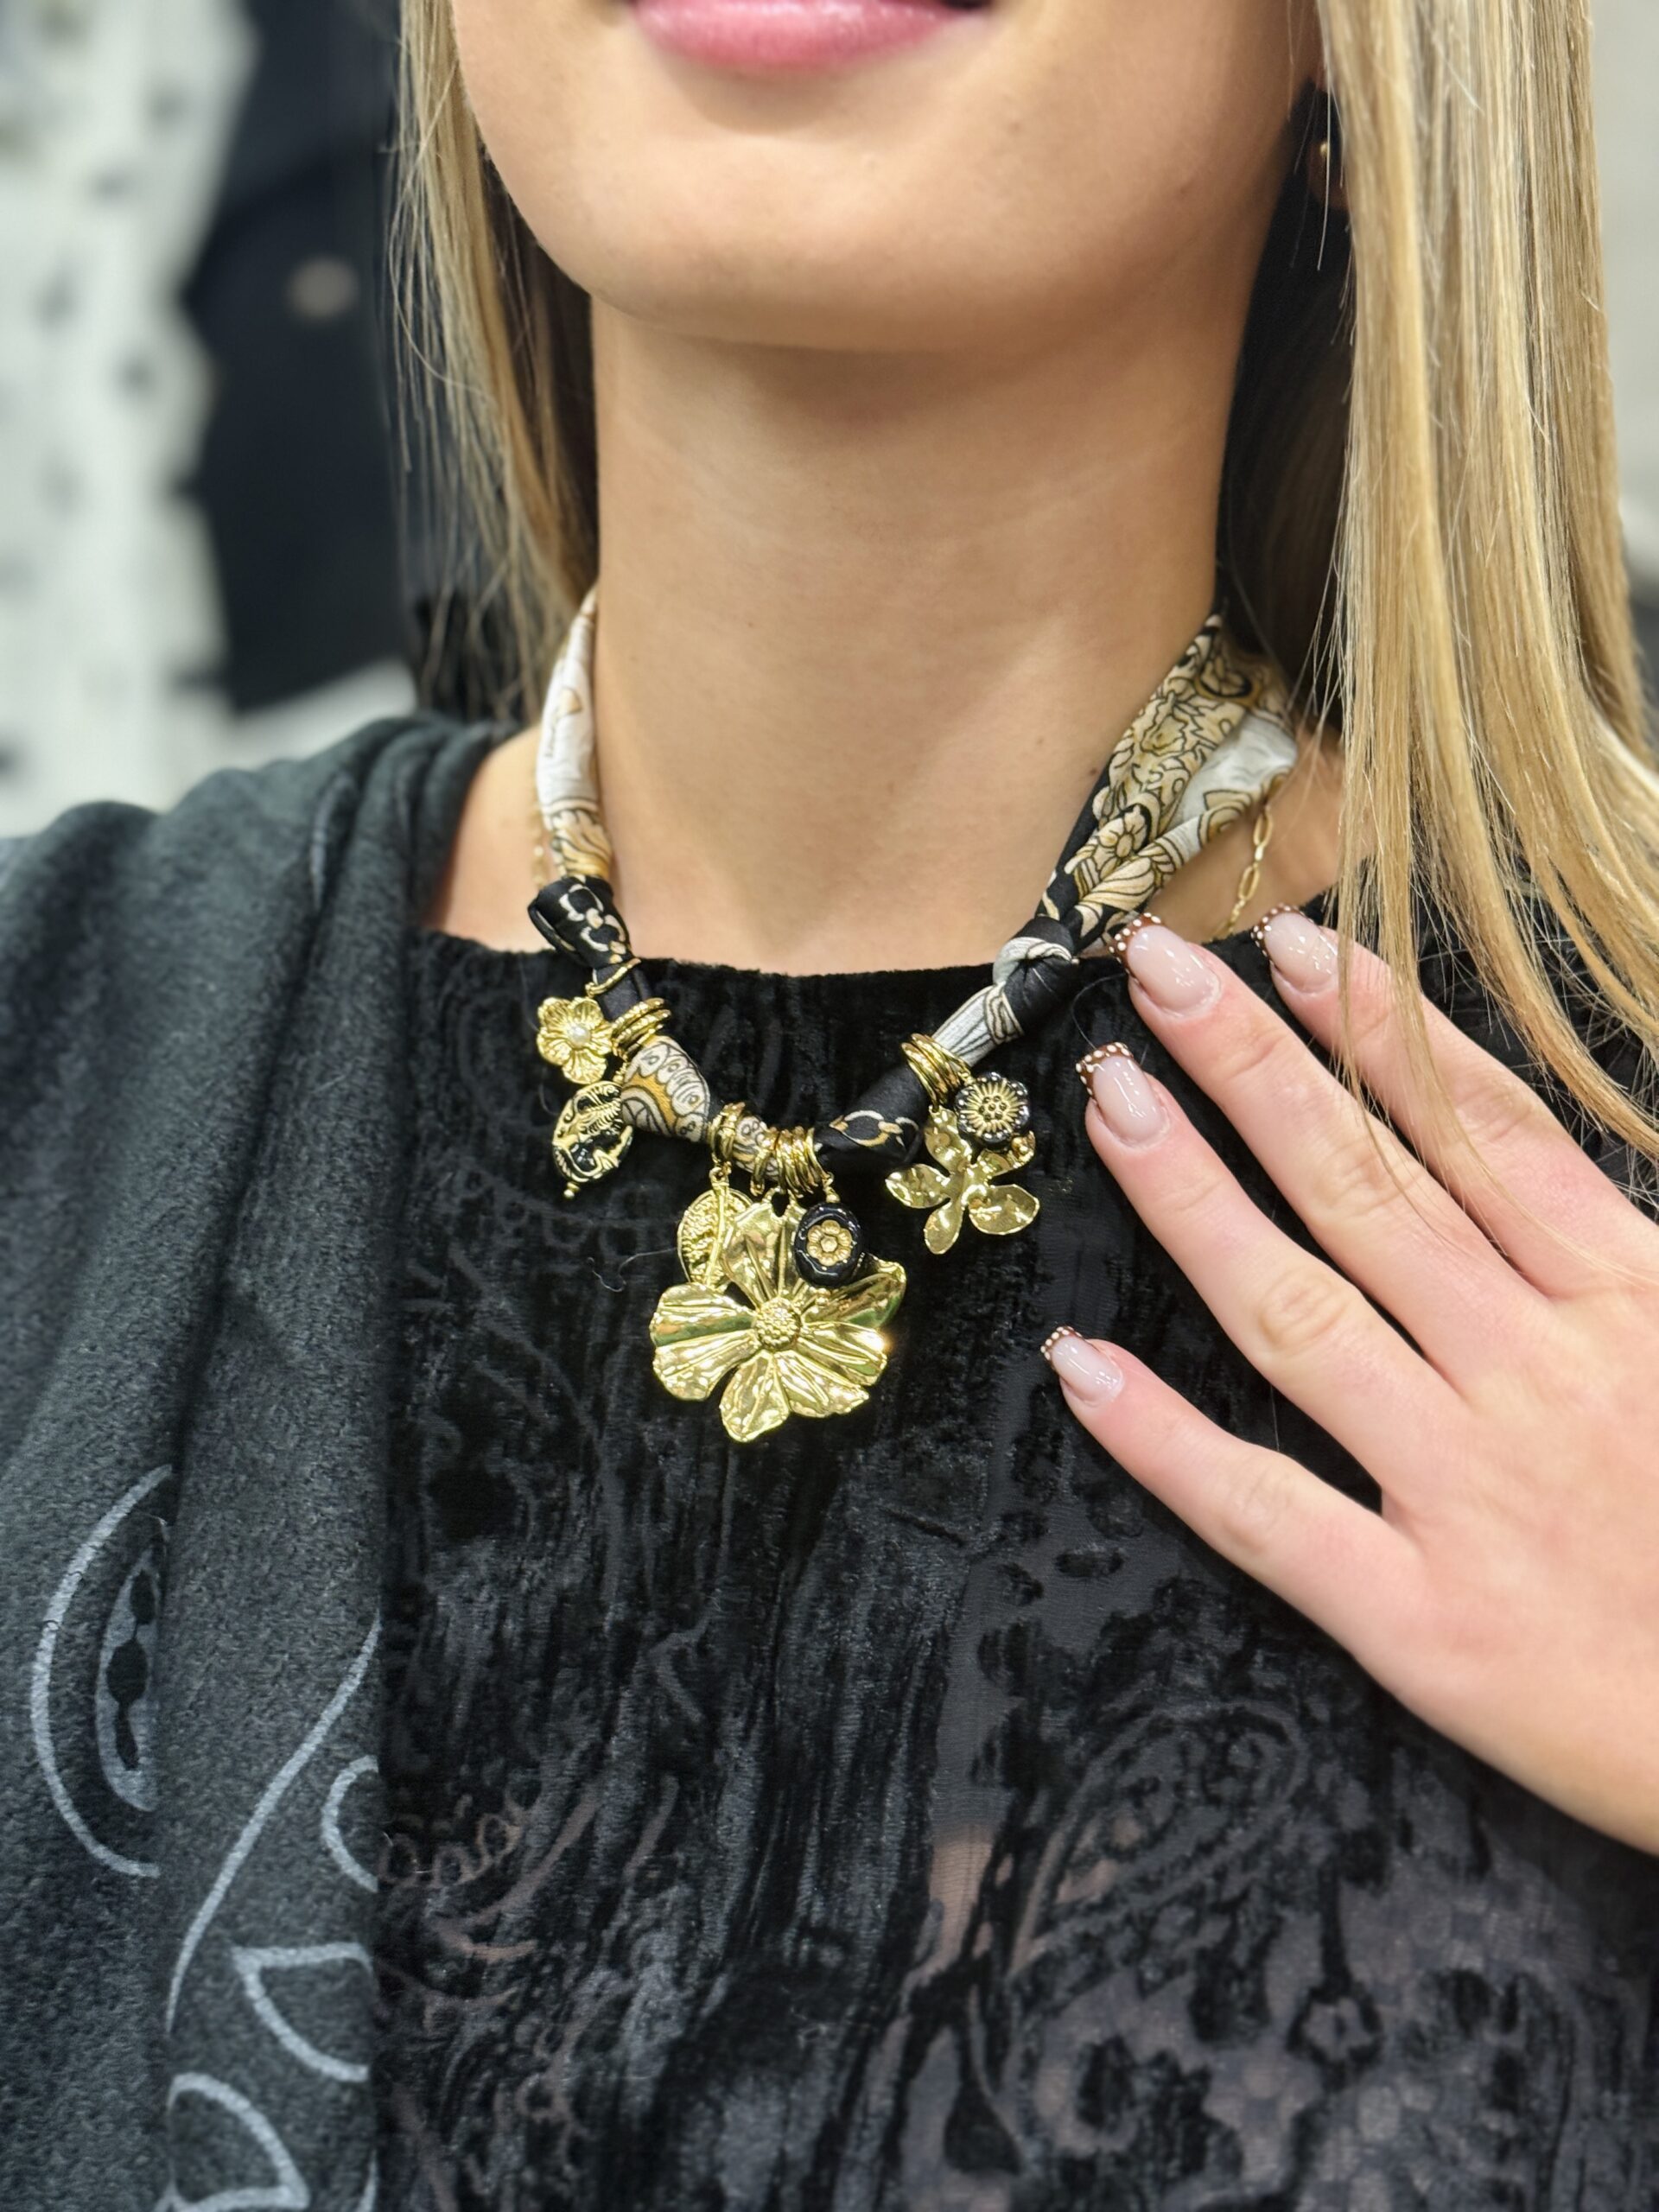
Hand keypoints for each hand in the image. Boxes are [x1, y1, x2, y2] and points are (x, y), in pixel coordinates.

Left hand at [1047, 908, 1658, 1853]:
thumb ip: (1630, 1246)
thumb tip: (1534, 1151)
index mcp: (1634, 1303)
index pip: (1479, 1132)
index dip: (1376, 1030)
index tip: (1290, 947)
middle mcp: (1537, 1377)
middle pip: (1368, 1188)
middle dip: (1253, 1069)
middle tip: (1156, 974)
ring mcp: (1467, 1495)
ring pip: (1298, 1313)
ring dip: (1192, 1201)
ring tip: (1112, 1105)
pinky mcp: (1420, 1624)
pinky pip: (1264, 1514)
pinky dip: (1163, 1441)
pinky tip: (1078, 1367)